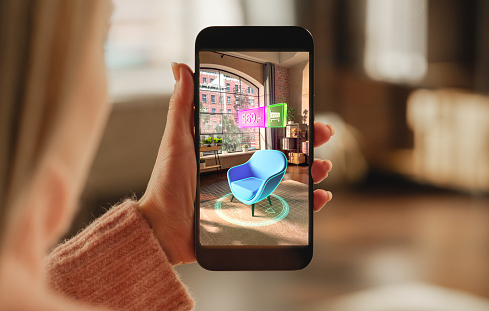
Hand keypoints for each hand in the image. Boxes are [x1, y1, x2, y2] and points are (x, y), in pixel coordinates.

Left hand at [138, 63, 333, 264]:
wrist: (165, 229)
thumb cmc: (167, 184)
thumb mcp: (177, 139)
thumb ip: (182, 106)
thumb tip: (180, 68)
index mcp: (231, 149)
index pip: (265, 130)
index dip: (286, 121)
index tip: (303, 110)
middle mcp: (245, 169)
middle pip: (284, 151)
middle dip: (308, 141)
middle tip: (323, 133)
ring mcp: (252, 192)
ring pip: (291, 177)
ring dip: (313, 169)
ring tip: (322, 166)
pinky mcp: (255, 216)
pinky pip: (288, 208)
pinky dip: (309, 203)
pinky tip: (319, 196)